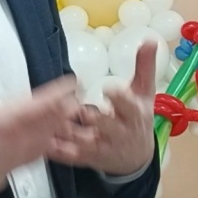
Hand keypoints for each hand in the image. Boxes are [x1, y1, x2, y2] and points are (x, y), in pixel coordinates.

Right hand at [0, 31, 79, 197]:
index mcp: (1, 123)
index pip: (40, 105)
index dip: (59, 93)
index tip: (71, 84)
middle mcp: (12, 144)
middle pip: (49, 126)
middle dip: (65, 111)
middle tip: (77, 99)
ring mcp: (10, 162)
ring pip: (44, 144)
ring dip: (58, 131)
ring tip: (68, 121)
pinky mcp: (4, 174)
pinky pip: (32, 158)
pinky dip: (44, 148)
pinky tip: (41, 145)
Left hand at [48, 40, 156, 175]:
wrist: (138, 157)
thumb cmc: (138, 118)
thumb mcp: (144, 92)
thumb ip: (144, 66)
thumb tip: (149, 39)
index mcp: (134, 113)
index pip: (129, 105)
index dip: (120, 98)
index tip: (109, 88)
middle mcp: (120, 132)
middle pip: (108, 126)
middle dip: (95, 119)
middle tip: (82, 110)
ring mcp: (104, 146)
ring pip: (88, 142)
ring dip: (73, 134)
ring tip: (58, 124)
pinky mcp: (89, 158)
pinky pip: (73, 156)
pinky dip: (61, 150)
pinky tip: (48, 142)